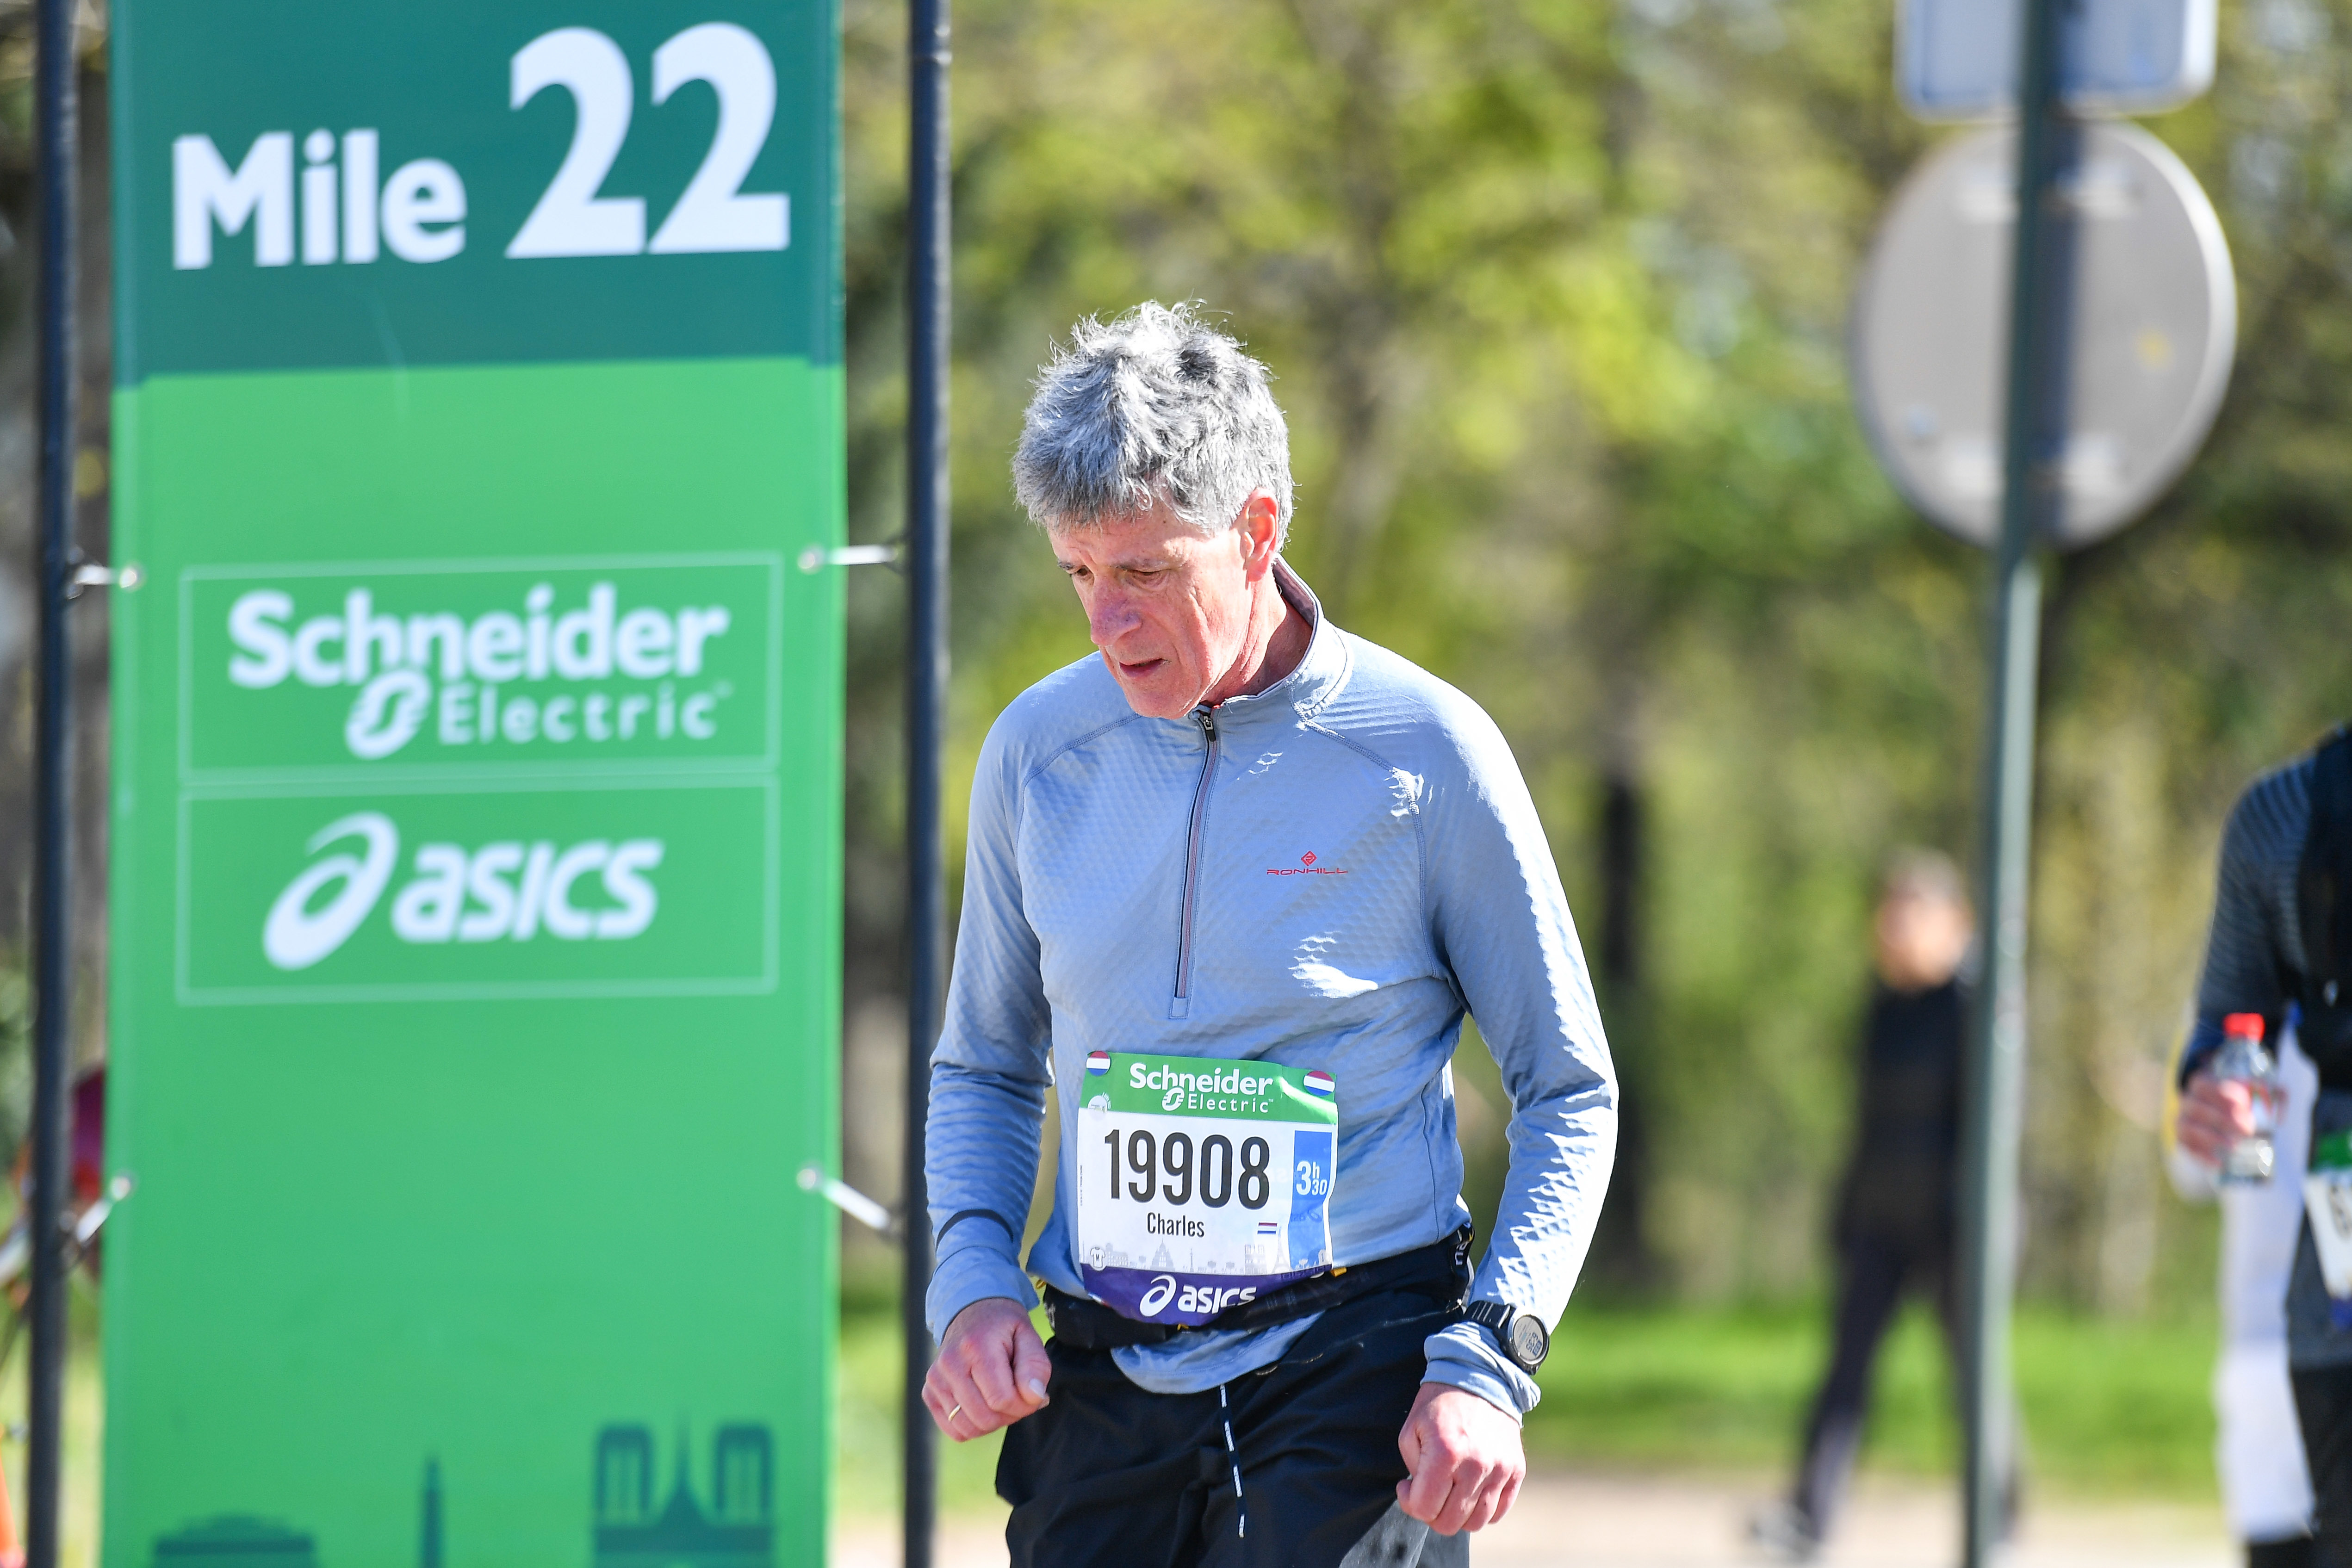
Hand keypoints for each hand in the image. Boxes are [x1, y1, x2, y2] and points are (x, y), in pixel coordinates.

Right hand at [922, 1296, 1050, 1441]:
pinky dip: (974, 1427)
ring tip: (1002, 1401)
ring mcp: (935, 1380)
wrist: (971, 1312)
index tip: (1033, 1394)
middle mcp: (950, 1364)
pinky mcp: (929, 1392)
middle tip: (1020, 1398)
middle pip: (984, 1418)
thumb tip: (1036, 1397)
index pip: (1001, 1400)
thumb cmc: (1003, 1328)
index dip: (1024, 1406)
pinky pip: (954, 1430)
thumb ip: (1035, 1366)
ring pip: (968, 1429)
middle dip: (1010, 1415)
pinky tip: (984, 1406)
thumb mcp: (1028, 1336)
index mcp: (975, 1347)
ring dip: (993, 1423)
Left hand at [1396, 1381, 1524, 1534]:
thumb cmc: (1438, 1405)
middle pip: (1450, 1522)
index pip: (1424, 1508)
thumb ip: (1413, 1470)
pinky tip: (1469, 1492)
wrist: (1479, 1377)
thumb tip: (1422, 1500)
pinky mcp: (1516, 1470)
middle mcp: (1476, 1466)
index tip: (1407, 1487)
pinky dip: (1482, 1510)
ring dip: (1457, 1516)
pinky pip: (1499, 1511)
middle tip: (1427, 1494)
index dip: (1409, 1503)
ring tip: (1449, 1495)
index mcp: (1445, 1454)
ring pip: (1476, 1523)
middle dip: (1431, 1514)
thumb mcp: (1411, 1430)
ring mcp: (1500, 1470)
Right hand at [2178, 1071, 2260, 1165]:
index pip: (2203, 1085)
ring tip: (2233, 1147)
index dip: (2220, 1094)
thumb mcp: (2252, 1090)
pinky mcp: (2183, 1140)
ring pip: (2188, 1128)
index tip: (2243, 1104)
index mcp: (2201, 1085)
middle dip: (2222, 1119)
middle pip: (2197, 1108)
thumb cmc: (2238, 1100)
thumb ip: (2266, 1093)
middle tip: (2247, 1129)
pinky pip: (2187, 1148)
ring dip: (2211, 1138)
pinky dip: (2202, 1156)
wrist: (2216, 1112)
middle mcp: (2188, 1102)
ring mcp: (2183, 1121)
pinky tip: (2220, 1163)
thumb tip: (2279, 1107)